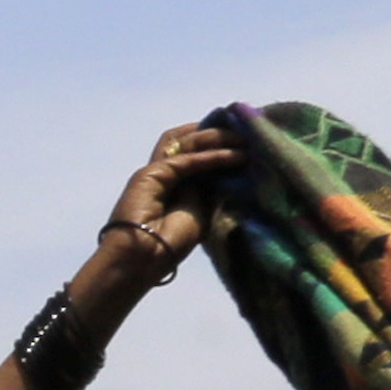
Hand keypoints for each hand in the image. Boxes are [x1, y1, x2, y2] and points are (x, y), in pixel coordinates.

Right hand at [80, 121, 239, 301]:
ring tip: (247, 138)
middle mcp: (165, 172)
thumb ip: (212, 188)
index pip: (197, 150)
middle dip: (220, 131)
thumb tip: (235, 166)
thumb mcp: (203, 212)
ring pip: (187, 142)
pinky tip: (236, 155)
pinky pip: (188, 159)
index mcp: (175, 182)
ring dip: (219, 137)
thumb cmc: (169, 245)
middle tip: (249, 128)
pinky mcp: (152, 174)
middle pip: (191, 139)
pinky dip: (214, 156)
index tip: (248, 137)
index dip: (220, 140)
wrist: (141, 261)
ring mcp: (156, 171)